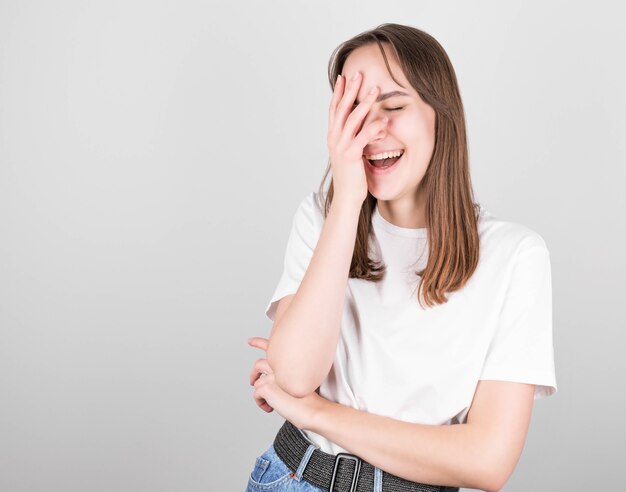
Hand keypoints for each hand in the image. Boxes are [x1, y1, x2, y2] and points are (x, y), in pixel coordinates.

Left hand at [247, 337, 324, 429]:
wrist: (314, 410)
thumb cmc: (311, 398)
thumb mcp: (301, 381)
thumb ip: (288, 376)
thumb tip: (276, 383)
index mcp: (289, 361)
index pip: (271, 346)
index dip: (259, 342)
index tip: (250, 341)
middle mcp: (280, 365)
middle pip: (259, 364)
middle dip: (254, 373)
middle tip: (252, 381)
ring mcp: (273, 375)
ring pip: (257, 383)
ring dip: (261, 394)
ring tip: (268, 402)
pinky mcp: (267, 387)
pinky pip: (256, 395)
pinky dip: (260, 403)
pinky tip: (270, 408)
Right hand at [328, 71, 387, 205]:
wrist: (347, 198)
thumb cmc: (352, 178)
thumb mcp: (352, 154)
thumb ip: (357, 138)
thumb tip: (371, 126)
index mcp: (333, 137)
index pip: (334, 110)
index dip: (339, 93)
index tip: (344, 77)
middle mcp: (334, 139)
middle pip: (342, 109)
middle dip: (351, 90)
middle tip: (359, 73)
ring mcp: (341, 147)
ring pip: (352, 119)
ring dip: (364, 103)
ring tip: (375, 89)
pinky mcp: (351, 156)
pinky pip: (363, 137)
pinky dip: (374, 127)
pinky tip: (384, 120)